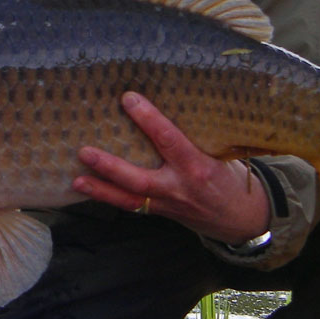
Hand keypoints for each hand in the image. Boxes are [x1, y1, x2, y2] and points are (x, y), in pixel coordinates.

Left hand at [72, 92, 270, 244]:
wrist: (244, 220)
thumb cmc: (231, 179)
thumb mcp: (219, 154)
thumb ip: (193, 137)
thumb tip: (163, 106)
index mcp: (198, 167)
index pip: (169, 139)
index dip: (148, 118)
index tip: (128, 98)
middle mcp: (179, 188)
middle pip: (138, 179)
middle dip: (110, 167)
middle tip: (84, 152)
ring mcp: (168, 205)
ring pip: (129, 200)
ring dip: (101, 191)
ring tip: (75, 181)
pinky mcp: (162, 214)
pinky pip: (133, 207)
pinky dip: (112, 199)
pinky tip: (90, 190)